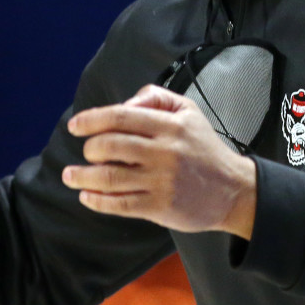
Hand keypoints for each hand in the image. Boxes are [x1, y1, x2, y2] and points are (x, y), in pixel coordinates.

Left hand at [63, 84, 256, 237]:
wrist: (234, 190)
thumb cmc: (205, 148)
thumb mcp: (189, 111)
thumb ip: (156, 97)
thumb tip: (125, 103)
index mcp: (170, 125)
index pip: (121, 116)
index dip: (92, 119)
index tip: (75, 126)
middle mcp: (165, 151)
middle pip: (110, 146)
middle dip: (89, 149)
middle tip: (85, 152)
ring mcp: (162, 181)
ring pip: (111, 176)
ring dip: (83, 176)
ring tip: (70, 175)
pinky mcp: (161, 207)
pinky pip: (120, 204)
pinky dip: (98, 200)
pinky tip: (87, 196)